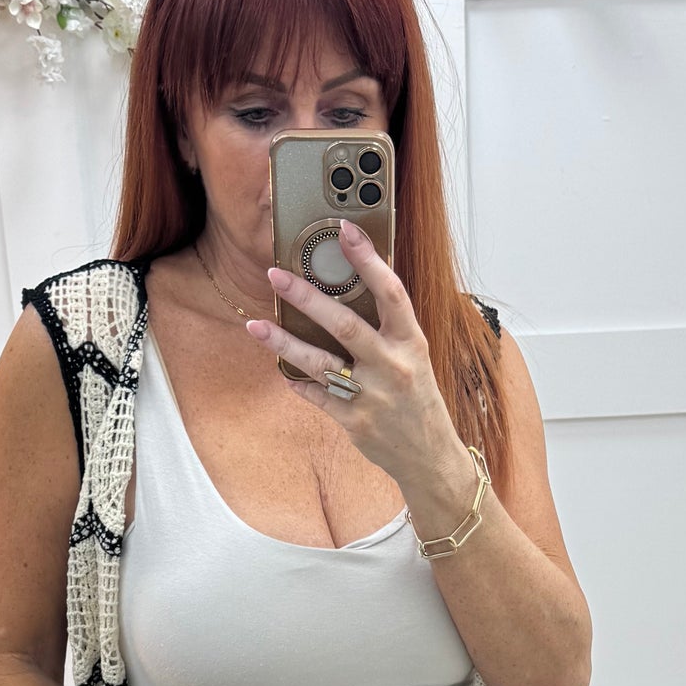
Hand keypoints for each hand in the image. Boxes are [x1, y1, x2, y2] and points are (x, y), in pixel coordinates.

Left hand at [248, 219, 468, 502]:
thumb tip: (350, 287)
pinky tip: (282, 370)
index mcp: (410, 342)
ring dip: (284, 342)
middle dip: (307, 298)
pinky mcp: (354, 422)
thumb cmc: (419, 398)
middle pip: (345, 324)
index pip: (391, 292)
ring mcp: (371, 396)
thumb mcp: (414, 356)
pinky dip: (298, 382)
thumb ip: (387, 327)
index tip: (344, 229)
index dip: (367, 259)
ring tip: (256, 324)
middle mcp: (392, 366)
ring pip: (320, 363)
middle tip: (276, 274)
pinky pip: (317, 396)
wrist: (430, 456)